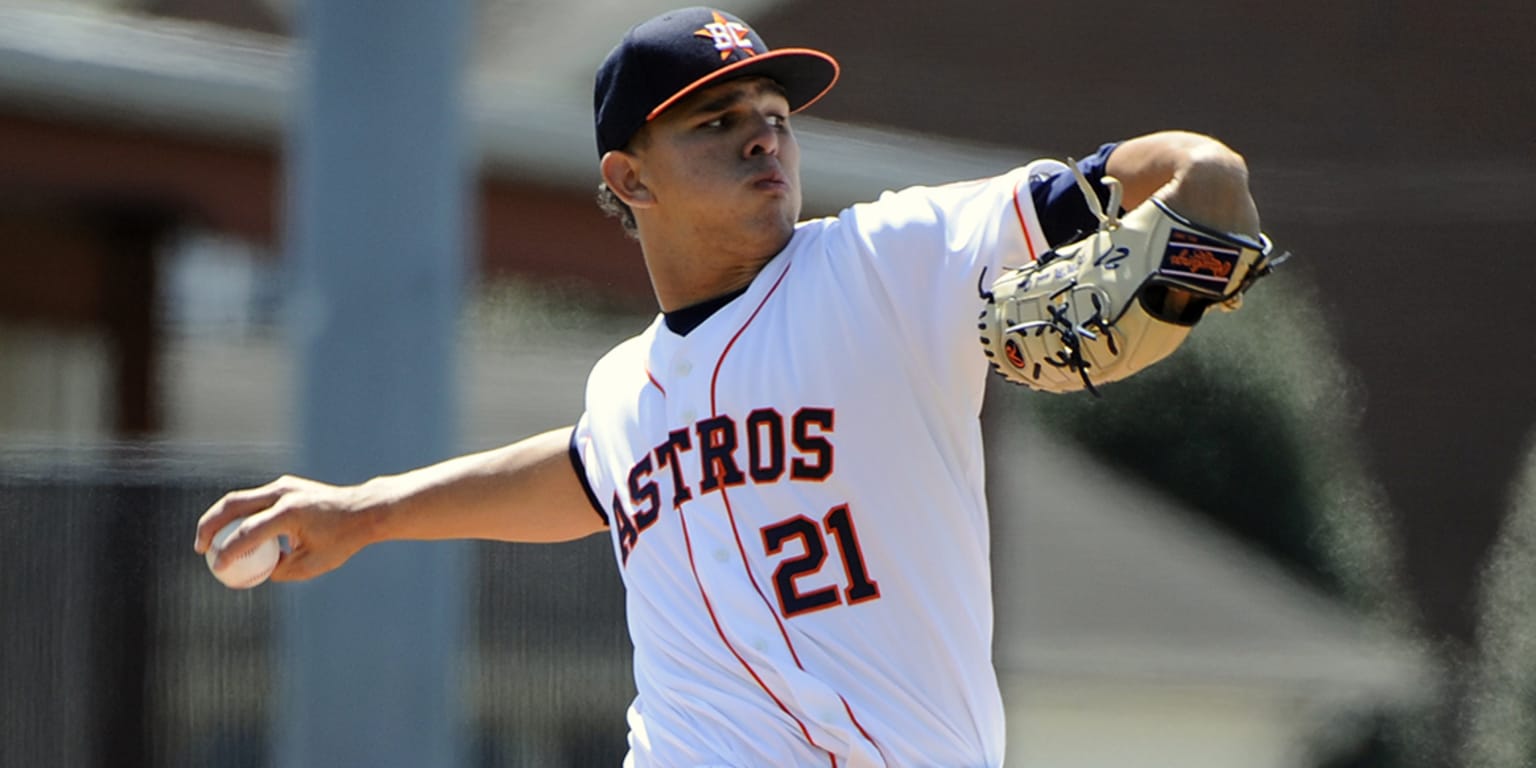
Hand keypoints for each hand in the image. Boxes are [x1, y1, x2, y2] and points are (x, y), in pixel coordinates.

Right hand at [194, 475, 381, 581]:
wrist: (363, 510)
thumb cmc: (342, 540)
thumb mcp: (313, 564)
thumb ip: (281, 570)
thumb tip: (256, 572)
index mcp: (291, 513)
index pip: (249, 532)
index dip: (229, 551)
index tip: (217, 566)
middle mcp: (283, 494)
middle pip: (233, 505)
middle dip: (209, 525)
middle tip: (200, 548)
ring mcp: (283, 486)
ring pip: (239, 499)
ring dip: (220, 518)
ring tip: (208, 541)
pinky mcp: (284, 486)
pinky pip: (253, 500)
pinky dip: (238, 515)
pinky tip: (231, 533)